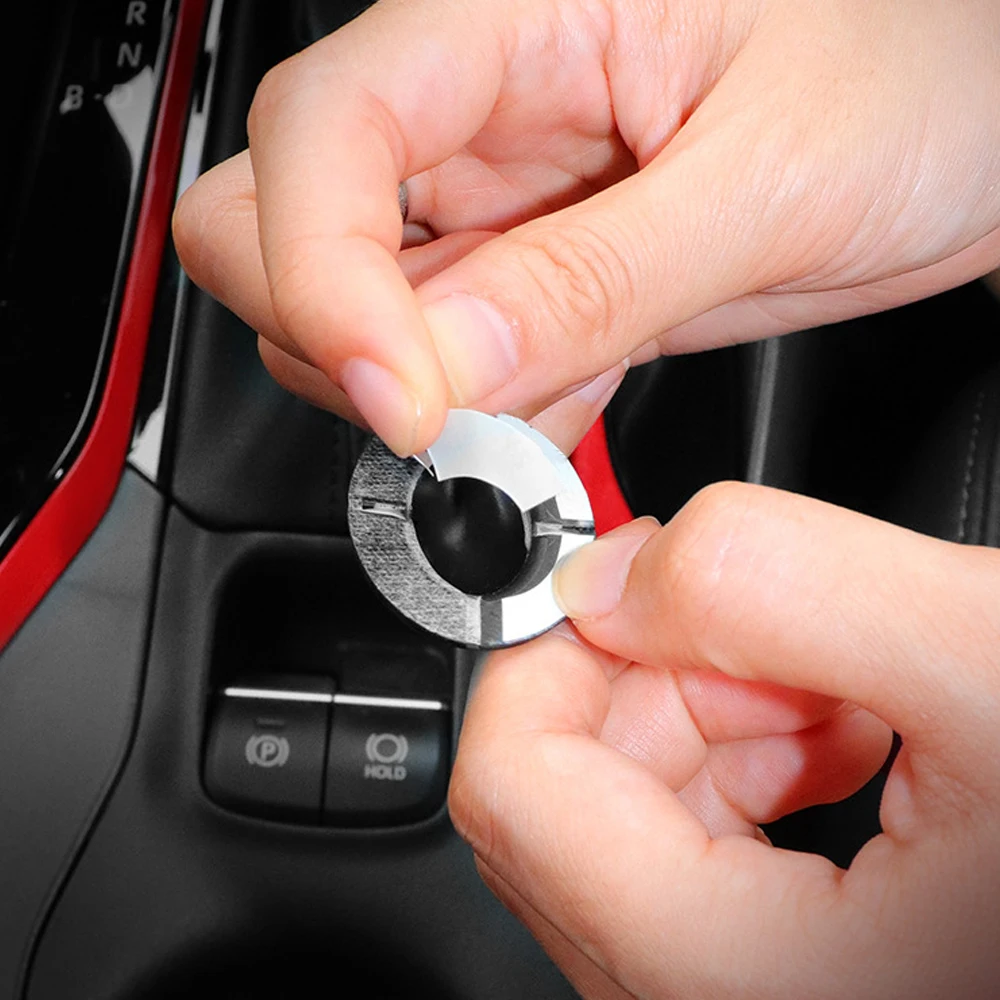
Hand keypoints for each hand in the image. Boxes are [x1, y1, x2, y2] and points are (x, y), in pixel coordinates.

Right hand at [173, 0, 999, 455]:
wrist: (974, 116)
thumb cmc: (923, 67)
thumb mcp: (767, 178)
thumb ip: (594, 278)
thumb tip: (446, 365)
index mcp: (515, 11)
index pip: (325, 132)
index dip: (321, 276)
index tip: (402, 400)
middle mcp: (479, 100)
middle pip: (281, 219)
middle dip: (336, 338)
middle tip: (448, 414)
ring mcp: (495, 194)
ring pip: (359, 310)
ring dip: (423, 391)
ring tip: (548, 401)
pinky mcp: (532, 268)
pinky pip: (450, 357)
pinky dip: (482, 410)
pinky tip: (564, 401)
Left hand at [450, 482, 999, 998]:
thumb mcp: (993, 661)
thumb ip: (778, 583)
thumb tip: (613, 574)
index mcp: (741, 983)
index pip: (513, 786)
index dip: (551, 652)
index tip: (623, 580)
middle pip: (566, 795)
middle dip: (657, 680)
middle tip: (778, 635)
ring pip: (628, 813)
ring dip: (710, 715)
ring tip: (842, 686)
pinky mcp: (780, 976)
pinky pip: (691, 847)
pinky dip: (745, 762)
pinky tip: (847, 731)